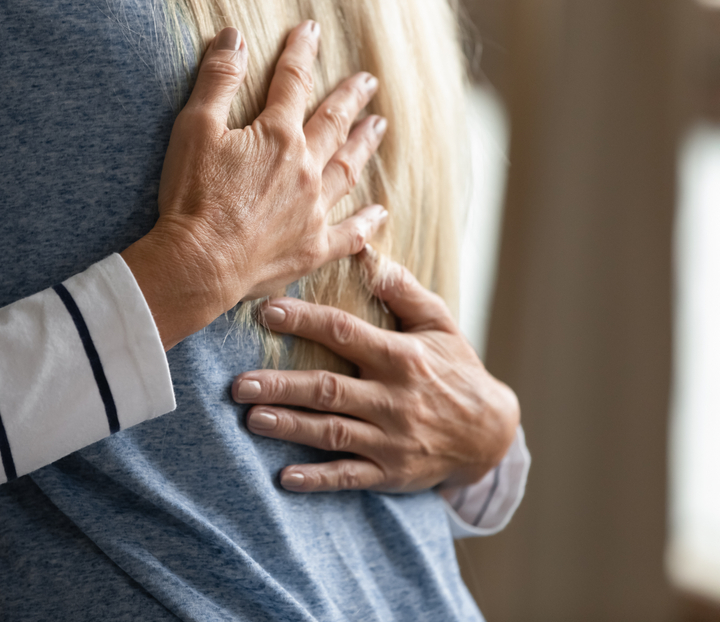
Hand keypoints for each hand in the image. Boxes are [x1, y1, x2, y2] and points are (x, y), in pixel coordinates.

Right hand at [123, 22, 387, 348]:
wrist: (199, 263)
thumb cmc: (192, 197)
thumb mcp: (194, 128)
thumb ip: (218, 80)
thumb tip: (234, 37)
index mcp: (277, 137)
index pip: (292, 83)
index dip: (301, 52)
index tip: (310, 31)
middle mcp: (306, 169)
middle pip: (333, 124)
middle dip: (350, 98)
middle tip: (368, 82)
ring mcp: (314, 210)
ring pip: (348, 169)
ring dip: (363, 145)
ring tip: (377, 127)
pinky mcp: (313, 247)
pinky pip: (350, 233)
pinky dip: (366, 222)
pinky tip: (379, 212)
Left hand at [231, 245, 520, 492]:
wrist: (492, 433)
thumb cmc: (456, 370)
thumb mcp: (439, 325)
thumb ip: (403, 290)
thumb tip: (367, 251)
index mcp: (401, 357)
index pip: (344, 333)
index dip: (304, 321)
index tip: (266, 311)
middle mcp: (393, 399)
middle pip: (328, 389)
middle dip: (281, 385)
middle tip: (238, 384)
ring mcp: (391, 439)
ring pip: (332, 433)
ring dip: (290, 426)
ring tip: (252, 418)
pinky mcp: (390, 473)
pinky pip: (349, 476)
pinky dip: (317, 478)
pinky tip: (285, 477)